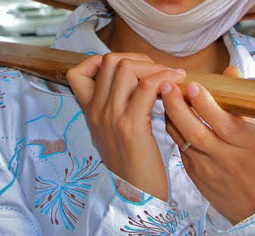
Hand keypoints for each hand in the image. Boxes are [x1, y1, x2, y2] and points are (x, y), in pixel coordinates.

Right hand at [66, 53, 186, 200]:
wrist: (135, 195)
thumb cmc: (133, 162)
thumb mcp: (114, 131)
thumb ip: (117, 106)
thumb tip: (138, 80)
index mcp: (90, 112)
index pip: (78, 71)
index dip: (101, 60)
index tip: (129, 69)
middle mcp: (96, 111)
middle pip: (110, 61)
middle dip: (138, 59)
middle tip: (158, 72)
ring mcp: (111, 117)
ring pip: (126, 68)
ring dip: (154, 67)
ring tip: (171, 76)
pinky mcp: (131, 126)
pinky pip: (146, 87)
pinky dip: (164, 78)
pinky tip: (177, 83)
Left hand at [161, 66, 254, 223]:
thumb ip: (241, 103)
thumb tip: (230, 70)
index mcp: (249, 144)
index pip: (224, 124)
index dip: (206, 105)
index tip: (193, 85)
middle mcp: (227, 158)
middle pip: (197, 133)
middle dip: (179, 107)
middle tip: (167, 85)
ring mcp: (208, 168)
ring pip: (182, 140)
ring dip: (171, 115)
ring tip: (163, 92)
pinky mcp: (193, 174)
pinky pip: (179, 147)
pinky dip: (172, 128)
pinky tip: (168, 112)